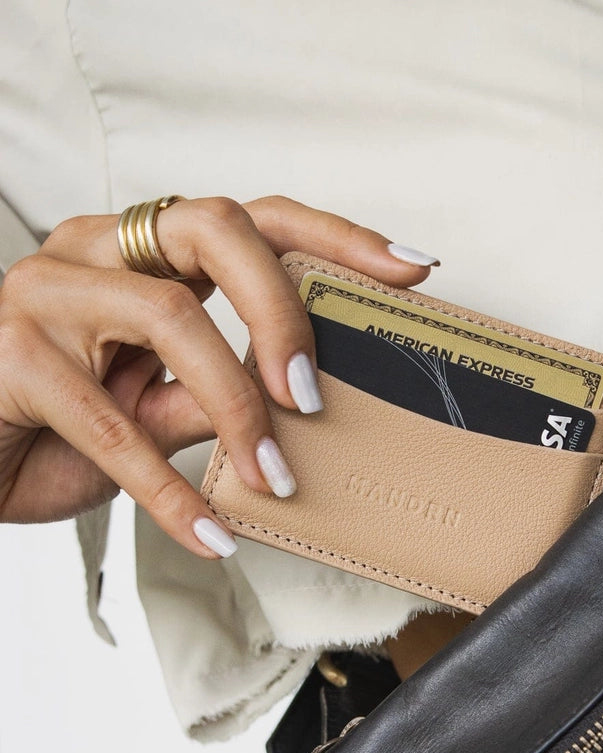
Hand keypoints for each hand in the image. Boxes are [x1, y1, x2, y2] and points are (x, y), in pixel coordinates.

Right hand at [0, 196, 437, 555]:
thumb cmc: (55, 429)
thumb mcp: (156, 413)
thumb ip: (220, 395)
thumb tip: (305, 406)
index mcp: (139, 251)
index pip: (249, 218)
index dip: (333, 236)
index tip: (412, 271)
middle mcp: (94, 250)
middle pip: (213, 228)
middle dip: (282, 306)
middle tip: (313, 392)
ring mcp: (47, 292)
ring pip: (170, 316)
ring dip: (236, 405)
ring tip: (273, 477)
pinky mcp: (10, 354)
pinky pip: (111, 425)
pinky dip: (170, 490)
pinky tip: (212, 534)